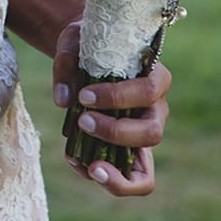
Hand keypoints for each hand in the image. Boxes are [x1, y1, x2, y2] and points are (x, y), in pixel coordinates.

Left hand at [52, 19, 171, 197]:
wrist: (87, 55)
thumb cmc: (88, 46)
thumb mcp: (75, 41)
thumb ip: (66, 63)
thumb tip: (64, 100)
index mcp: (155, 77)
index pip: (147, 91)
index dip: (117, 98)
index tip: (83, 95)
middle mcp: (157, 110)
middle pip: (151, 133)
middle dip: (115, 133)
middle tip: (83, 121)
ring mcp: (144, 135)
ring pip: (143, 170)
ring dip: (112, 170)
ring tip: (79, 159)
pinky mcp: (130, 153)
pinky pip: (126, 178)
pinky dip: (103, 177)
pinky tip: (75, 161)